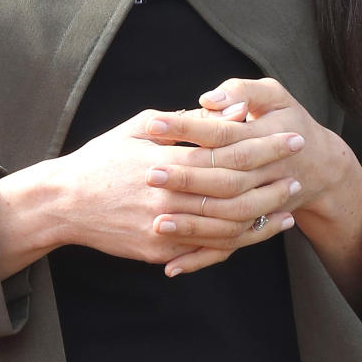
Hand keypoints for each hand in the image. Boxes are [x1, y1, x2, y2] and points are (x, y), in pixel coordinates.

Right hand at [52, 110, 298, 267]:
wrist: (64, 203)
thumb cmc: (101, 158)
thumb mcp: (139, 128)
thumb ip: (187, 121)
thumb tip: (229, 110)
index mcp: (168, 161)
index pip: (229, 153)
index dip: (264, 146)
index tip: (290, 136)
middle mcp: (171, 198)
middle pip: (236, 191)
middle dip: (272, 178)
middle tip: (298, 166)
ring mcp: (166, 229)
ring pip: (229, 226)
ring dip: (263, 213)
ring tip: (288, 201)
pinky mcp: (161, 252)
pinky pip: (209, 249)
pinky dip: (238, 240)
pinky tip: (258, 229)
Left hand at [168, 78, 361, 311]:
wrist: (321, 164)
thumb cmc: (286, 120)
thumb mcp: (273, 96)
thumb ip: (242, 91)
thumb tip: (209, 100)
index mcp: (267, 136)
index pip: (221, 133)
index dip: (187, 128)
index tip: (153, 124)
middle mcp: (267, 174)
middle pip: (223, 179)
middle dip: (185, 178)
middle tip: (147, 173)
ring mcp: (263, 205)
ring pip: (226, 218)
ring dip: (191, 223)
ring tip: (155, 221)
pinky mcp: (254, 227)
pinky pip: (227, 247)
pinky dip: (200, 259)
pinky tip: (170, 266)